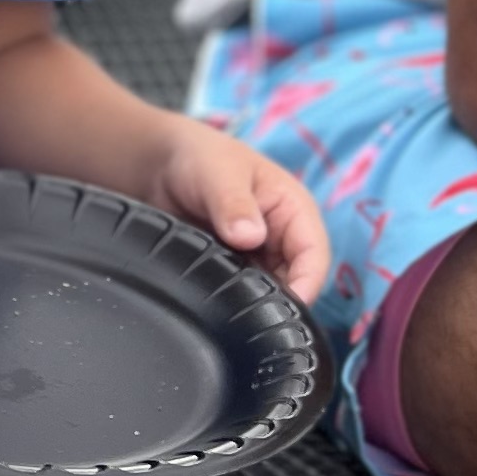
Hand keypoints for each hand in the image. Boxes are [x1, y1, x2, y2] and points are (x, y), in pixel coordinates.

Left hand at [142, 118, 330, 305]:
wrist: (163, 163)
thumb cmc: (200, 157)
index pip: (314, 255)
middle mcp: (284, 236)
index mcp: (295, 209)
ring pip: (270, 290)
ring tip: (230, 312)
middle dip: (277, 301)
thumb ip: (233, 204)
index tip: (285, 309)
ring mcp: (260, 254)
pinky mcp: (236, 266)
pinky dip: (235, 298)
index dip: (306, 284)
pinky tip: (218, 306)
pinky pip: (244, 290)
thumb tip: (250, 237)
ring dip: (254, 301)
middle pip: (295, 281)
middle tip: (249, 317)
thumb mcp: (218, 175)